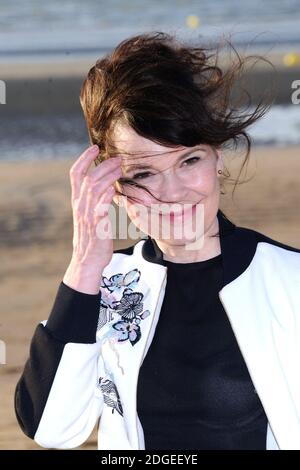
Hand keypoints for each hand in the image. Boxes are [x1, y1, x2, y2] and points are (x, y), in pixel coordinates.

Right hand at [63, 145, 121, 293]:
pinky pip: (100, 206)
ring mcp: (87, 215)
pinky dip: (107, 195)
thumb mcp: (90, 216)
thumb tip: (107, 187)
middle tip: (117, 159)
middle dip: (102, 165)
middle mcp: (80, 206)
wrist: (86, 261)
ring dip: (108, 176)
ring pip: (94, 188)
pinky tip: (116, 188)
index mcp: (77, 202)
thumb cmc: (91, 238)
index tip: (95, 147)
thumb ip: (95, 201)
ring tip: (120, 169)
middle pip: (88, 177)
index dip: (83, 158)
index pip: (75, 174)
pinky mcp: (97, 226)